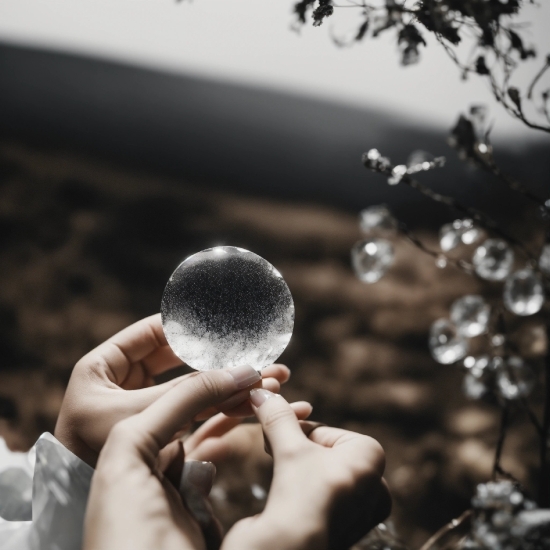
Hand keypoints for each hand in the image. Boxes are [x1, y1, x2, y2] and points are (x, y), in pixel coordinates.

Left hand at [54, 314, 289, 465]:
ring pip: (198, 390)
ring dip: (234, 385)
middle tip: (259, 355)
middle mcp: (127, 383)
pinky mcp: (165, 435)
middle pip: (185, 361)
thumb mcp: (137, 415)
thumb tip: (241, 371)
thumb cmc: (90, 458)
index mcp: (104, 367)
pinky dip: (227, 411)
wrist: (77, 508)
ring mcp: (148, 409)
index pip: (154, 332)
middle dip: (224, 360)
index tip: (228, 322)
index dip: (191, 326)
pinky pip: (200, 417)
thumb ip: (189, 392)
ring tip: (275, 382)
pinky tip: (255, 406)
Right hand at [222, 390, 391, 549]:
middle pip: (323, 451)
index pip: (326, 431)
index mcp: (372, 458)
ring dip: (295, 467)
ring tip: (279, 472)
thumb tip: (260, 391)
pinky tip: (285, 497)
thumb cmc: (301, 495)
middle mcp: (374, 486)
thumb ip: (278, 417)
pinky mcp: (342, 530)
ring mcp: (359, 511)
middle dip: (295, 447)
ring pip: (320, 473)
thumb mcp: (289, 447)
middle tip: (272, 446)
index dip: (297, 431)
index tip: (275, 433)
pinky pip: (319, 497)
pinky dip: (301, 491)